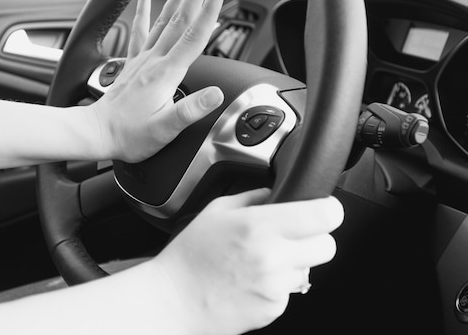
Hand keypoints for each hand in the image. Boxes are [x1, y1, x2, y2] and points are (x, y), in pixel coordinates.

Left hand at [91, 0, 224, 162]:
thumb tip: (214, 95)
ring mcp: (143, 59)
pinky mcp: (135, 63)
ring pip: (164, 19)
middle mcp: (154, 60)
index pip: (193, 35)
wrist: (97, 133)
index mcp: (166, 74)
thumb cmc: (129, 135)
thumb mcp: (165, 129)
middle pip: (180, 17)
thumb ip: (190, 110)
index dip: (209, 8)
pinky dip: (144, 10)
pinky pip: (141, 31)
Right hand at [150, 190, 344, 334]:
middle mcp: (272, 257)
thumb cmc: (190, 256)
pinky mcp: (273, 309)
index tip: (322, 209)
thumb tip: (277, 193)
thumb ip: (253, 196)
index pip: (324, 214)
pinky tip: (252, 280)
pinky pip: (290, 291)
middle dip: (315, 239)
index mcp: (258, 226)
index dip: (328, 209)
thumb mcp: (217, 211)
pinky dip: (277, 285)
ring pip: (309, 269)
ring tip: (261, 261)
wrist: (175, 299)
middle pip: (328, 246)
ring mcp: (275, 286)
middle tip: (292, 237)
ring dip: (293, 263)